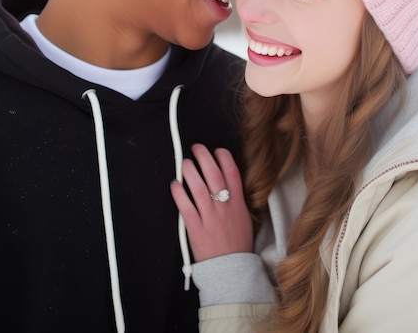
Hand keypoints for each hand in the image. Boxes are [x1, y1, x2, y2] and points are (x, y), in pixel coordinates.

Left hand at [170, 144, 252, 261]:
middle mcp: (224, 207)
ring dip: (190, 172)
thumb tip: (227, 181)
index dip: (224, 158)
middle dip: (205, 157)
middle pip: (214, 175)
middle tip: (197, 148)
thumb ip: (236, 199)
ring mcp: (210, 217)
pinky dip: (179, 194)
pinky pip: (186, 207)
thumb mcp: (244, 217)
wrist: (231, 269)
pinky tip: (174, 184)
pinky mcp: (196, 229)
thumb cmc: (237, 242)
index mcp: (238, 203)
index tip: (217, 150)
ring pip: (199, 188)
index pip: (232, 173)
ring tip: (184, 162)